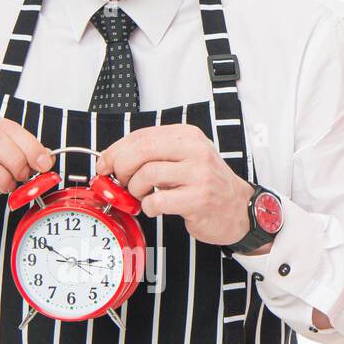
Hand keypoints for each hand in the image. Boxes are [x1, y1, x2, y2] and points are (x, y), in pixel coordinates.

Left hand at [95, 124, 252, 245]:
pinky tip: (155, 208)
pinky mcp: (199, 199)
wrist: (238, 209)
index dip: (116, 150)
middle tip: (122, 182)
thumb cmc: (205, 185)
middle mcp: (195, 150)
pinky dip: (148, 207)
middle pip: (141, 150)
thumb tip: (111, 160)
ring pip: (147, 174)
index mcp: (187, 136)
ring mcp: (199, 174)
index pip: (141, 135)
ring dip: (135, 190)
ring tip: (142, 196)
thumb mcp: (182, 159)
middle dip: (122, 168)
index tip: (105, 164)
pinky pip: (158, 200)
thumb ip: (152, 156)